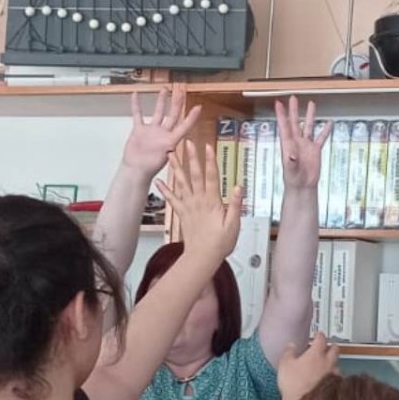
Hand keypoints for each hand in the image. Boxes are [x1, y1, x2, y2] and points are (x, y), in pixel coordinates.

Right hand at [122, 86, 200, 174]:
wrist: (136, 171)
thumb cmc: (150, 169)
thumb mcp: (166, 160)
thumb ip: (170, 153)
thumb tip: (174, 149)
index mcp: (171, 141)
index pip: (184, 126)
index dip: (191, 117)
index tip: (198, 107)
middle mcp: (163, 134)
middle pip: (172, 115)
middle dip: (177, 103)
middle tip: (181, 91)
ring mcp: (152, 131)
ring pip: (158, 112)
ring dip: (161, 101)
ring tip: (164, 89)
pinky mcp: (140, 131)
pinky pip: (138, 115)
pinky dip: (136, 105)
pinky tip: (136, 95)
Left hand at [155, 141, 240, 265]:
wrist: (203, 256)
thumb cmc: (220, 243)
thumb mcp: (234, 224)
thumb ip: (236, 205)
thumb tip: (239, 187)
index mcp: (213, 202)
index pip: (212, 177)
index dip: (210, 161)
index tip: (207, 147)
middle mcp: (199, 201)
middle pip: (195, 175)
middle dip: (191, 158)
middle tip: (187, 143)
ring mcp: (189, 206)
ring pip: (182, 183)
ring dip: (176, 167)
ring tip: (170, 154)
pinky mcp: (182, 213)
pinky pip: (172, 199)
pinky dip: (165, 190)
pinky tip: (159, 181)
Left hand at [275, 96, 330, 189]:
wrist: (302, 186)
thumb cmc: (293, 179)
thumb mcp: (290, 170)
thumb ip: (291, 162)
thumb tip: (291, 155)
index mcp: (288, 144)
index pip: (284, 126)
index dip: (281, 115)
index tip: (278, 103)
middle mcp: (296, 142)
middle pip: (295, 122)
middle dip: (294, 110)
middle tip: (293, 98)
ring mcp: (306, 145)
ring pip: (308, 127)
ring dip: (309, 116)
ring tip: (311, 104)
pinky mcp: (315, 150)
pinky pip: (320, 138)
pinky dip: (325, 131)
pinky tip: (328, 123)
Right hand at [277, 332, 338, 399]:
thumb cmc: (295, 384)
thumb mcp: (285, 365)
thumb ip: (289, 352)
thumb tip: (291, 345)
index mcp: (316, 353)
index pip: (321, 339)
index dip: (319, 335)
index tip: (319, 334)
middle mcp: (327, 362)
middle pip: (334, 349)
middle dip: (332, 345)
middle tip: (330, 344)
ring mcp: (332, 375)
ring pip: (337, 364)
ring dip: (333, 362)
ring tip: (330, 363)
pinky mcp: (334, 387)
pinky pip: (337, 378)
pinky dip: (334, 376)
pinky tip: (331, 379)